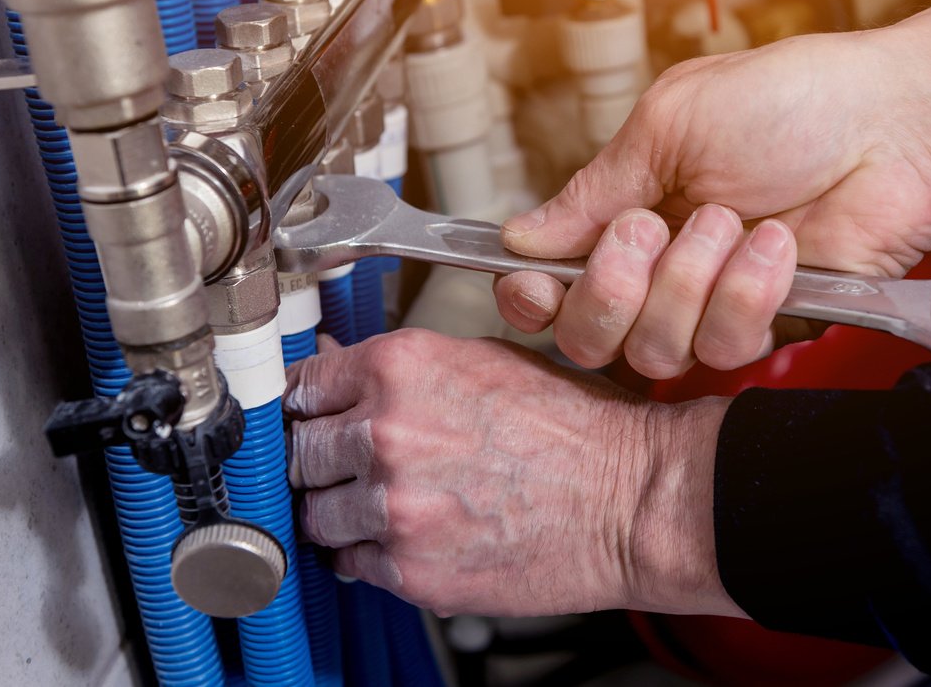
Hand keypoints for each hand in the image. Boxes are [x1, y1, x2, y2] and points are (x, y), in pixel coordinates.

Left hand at [284, 331, 739, 617]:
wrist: (632, 497)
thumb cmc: (577, 429)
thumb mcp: (488, 361)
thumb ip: (406, 371)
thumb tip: (344, 375)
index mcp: (401, 367)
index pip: (301, 386)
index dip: (307, 405)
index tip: (311, 418)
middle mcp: (387, 432)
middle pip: (298, 453)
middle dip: (323, 460)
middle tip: (358, 464)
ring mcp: (394, 506)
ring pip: (316, 514)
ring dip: (342, 511)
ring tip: (393, 504)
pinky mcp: (411, 569)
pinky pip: (353, 564)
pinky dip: (372, 554)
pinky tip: (416, 536)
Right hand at [495, 0, 930, 377]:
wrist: (895, 128)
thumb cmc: (792, 102)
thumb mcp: (670, 124)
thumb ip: (594, 191)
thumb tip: (521, 236)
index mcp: (625, 209)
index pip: (548, 280)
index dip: (530, 296)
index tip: (533, 285)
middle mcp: (659, 267)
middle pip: (588, 336)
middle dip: (611, 288)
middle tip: (651, 228)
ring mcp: (710, 302)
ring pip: (653, 349)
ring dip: (689, 281)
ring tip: (734, 221)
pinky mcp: (766, 326)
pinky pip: (724, 347)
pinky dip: (748, 292)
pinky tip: (778, 246)